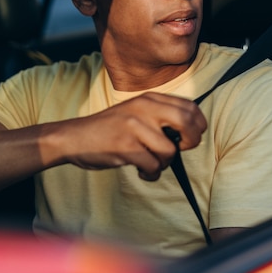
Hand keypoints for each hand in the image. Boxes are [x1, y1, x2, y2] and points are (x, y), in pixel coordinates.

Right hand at [58, 92, 206, 180]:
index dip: (197, 125)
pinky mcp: (125, 145)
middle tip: (180, 150)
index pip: (189, 106)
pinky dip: (151, 174)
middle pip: (187, 122)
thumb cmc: (109, 129)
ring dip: (164, 164)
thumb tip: (190, 133)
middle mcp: (144, 108)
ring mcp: (134, 126)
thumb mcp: (136, 112)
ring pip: (169, 151)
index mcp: (149, 98)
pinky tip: (141, 171)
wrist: (74, 137)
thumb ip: (160, 116)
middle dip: (191, 141)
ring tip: (151, 164)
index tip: (189, 138)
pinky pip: (153, 166)